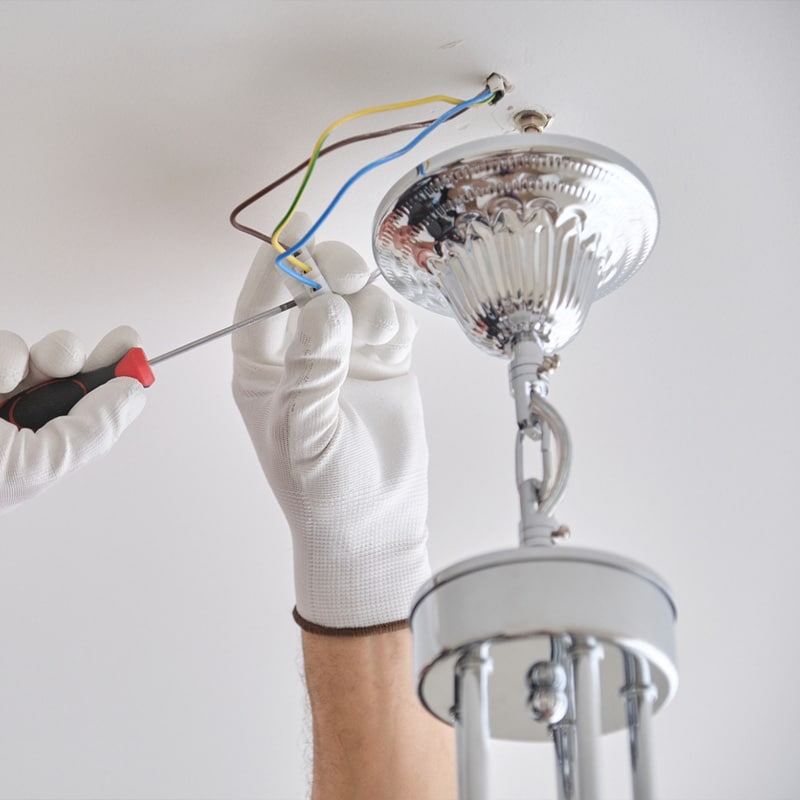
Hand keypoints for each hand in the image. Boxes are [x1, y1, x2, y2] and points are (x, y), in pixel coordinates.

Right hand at [0, 327, 145, 511]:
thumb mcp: (35, 466)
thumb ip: (90, 431)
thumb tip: (133, 394)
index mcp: (39, 447)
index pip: (87, 406)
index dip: (113, 376)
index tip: (131, 346)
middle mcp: (15, 417)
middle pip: (67, 371)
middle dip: (81, 357)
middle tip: (97, 349)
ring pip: (34, 352)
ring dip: (35, 358)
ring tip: (8, 385)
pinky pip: (5, 344)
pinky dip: (4, 357)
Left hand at [232, 215, 430, 631]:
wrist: (373, 524)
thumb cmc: (322, 490)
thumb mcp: (305, 431)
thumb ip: (310, 369)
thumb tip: (322, 306)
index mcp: (262, 370)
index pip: (260, 303)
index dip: (277, 263)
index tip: (299, 227)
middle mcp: (301, 354)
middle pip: (310, 287)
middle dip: (329, 272)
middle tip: (350, 278)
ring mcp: (344, 356)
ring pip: (353, 298)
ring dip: (367, 303)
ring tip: (380, 337)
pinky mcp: (383, 362)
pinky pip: (387, 319)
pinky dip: (392, 318)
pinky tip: (394, 344)